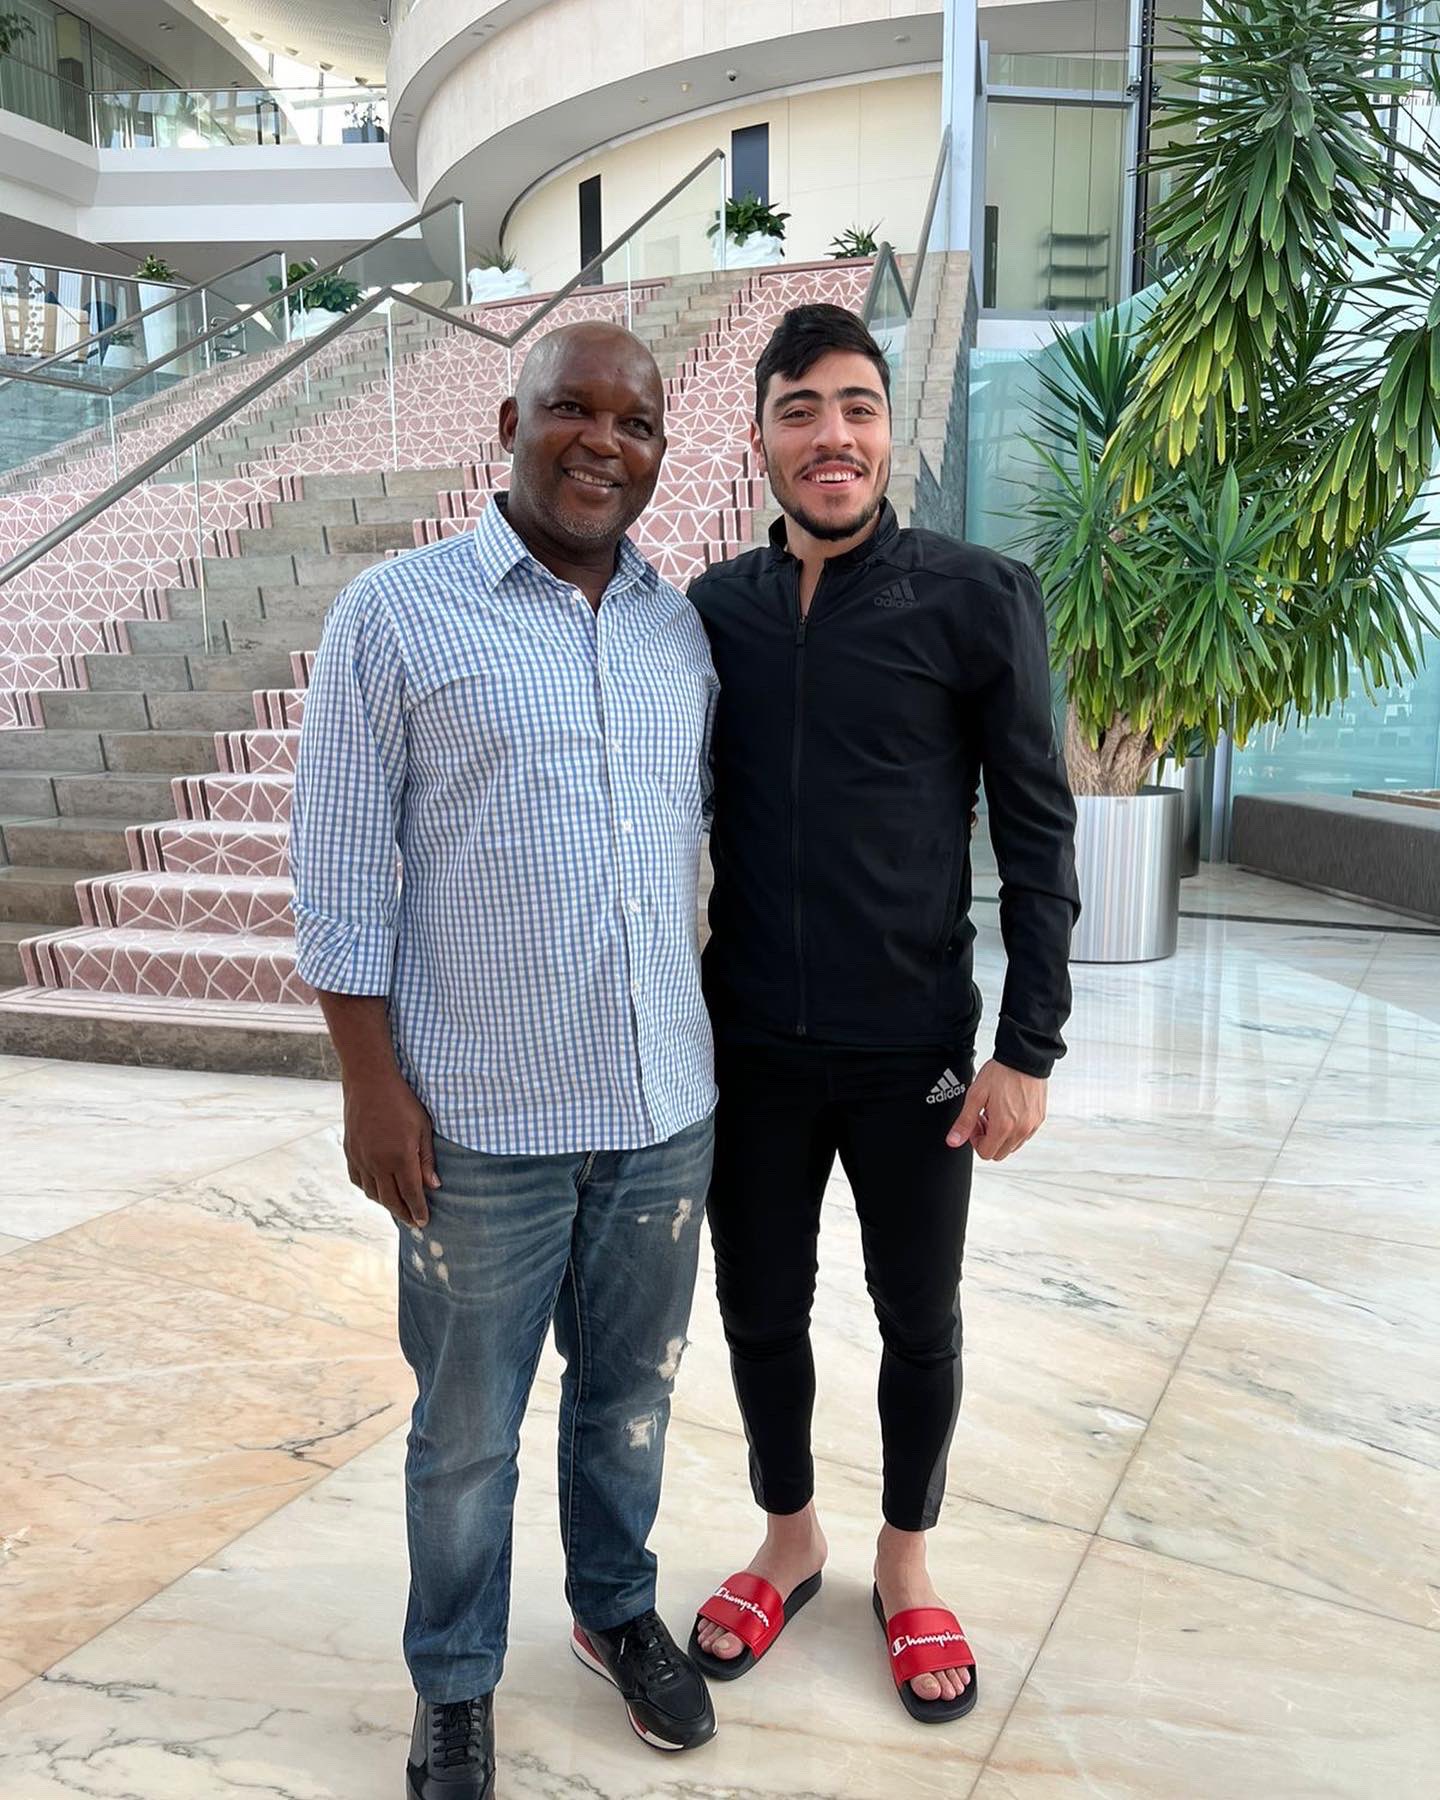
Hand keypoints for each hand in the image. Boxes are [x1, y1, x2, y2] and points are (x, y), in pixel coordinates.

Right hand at [342, 1070, 440, 1226]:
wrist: (370, 1082)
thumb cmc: (402, 1101)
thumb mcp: (423, 1127)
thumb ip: (426, 1159)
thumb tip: (433, 1186)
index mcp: (399, 1157)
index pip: (411, 1194)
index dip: (418, 1211)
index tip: (424, 1223)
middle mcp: (378, 1163)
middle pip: (390, 1200)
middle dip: (403, 1214)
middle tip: (413, 1223)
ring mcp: (361, 1159)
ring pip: (372, 1193)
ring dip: (386, 1204)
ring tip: (398, 1207)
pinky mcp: (350, 1152)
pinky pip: (358, 1180)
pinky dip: (369, 1190)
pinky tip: (378, 1190)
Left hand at [946, 1060, 1046, 1161]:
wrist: (1024, 1056)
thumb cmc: (1001, 1072)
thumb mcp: (976, 1095)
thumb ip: (964, 1121)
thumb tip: (954, 1141)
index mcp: (1004, 1126)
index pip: (986, 1153)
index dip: (975, 1141)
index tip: (975, 1124)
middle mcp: (1021, 1130)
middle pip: (999, 1153)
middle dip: (988, 1139)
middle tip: (984, 1118)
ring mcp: (1032, 1125)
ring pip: (1012, 1145)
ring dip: (1001, 1135)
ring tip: (997, 1112)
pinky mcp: (1039, 1118)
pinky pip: (1024, 1135)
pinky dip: (1014, 1129)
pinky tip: (1009, 1110)